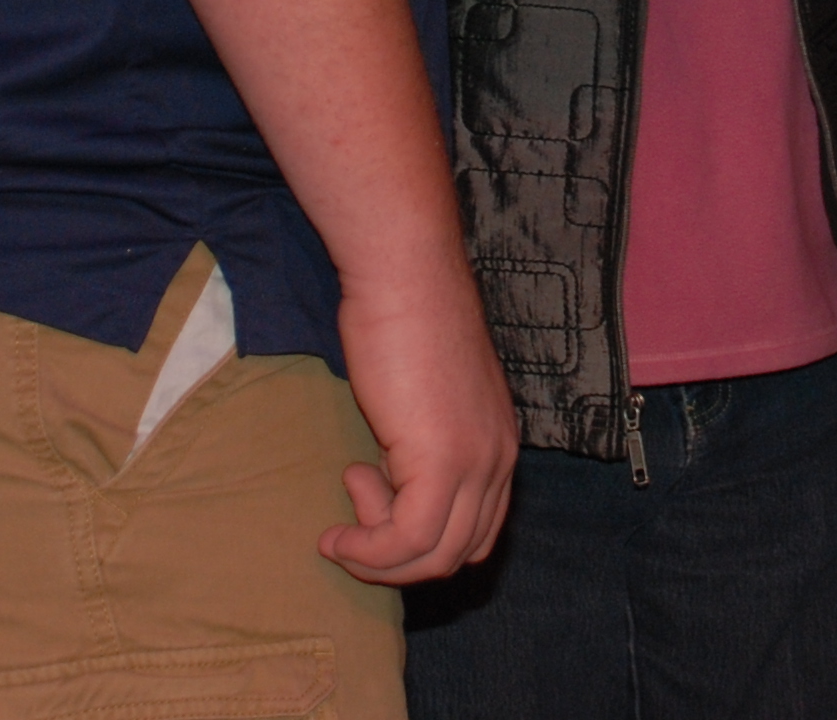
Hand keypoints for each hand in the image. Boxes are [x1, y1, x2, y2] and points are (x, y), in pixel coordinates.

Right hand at [320, 276, 516, 582]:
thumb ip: (421, 443)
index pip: (478, 532)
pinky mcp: (443, 463)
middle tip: (350, 528)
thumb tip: (391, 482)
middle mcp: (501, 459)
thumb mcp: (423, 396)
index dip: (422, 544)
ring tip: (340, 531)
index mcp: (501, 443)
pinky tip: (336, 532)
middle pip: (458, 554)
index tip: (373, 518)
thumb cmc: (401, 318)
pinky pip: (408, 540)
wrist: (403, 276)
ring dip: (377, 560)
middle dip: (396, 559)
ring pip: (434, 557)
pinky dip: (368, 550)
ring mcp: (477, 463)